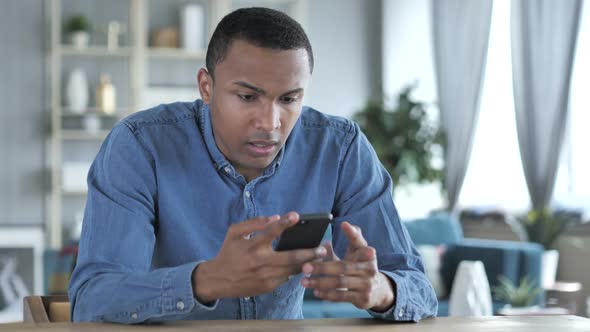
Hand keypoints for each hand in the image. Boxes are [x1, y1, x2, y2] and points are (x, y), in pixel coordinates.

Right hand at [192, 212, 326, 301]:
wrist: (218, 280)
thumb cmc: (228, 252)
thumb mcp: (234, 233)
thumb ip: (254, 223)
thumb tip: (275, 217)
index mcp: (252, 245)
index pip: (270, 231)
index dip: (284, 222)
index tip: (296, 215)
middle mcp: (260, 261)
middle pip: (291, 256)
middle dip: (309, 252)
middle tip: (321, 248)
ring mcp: (265, 276)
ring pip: (292, 269)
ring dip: (306, 263)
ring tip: (318, 257)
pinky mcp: (268, 286)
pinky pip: (286, 277)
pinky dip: (295, 270)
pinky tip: (304, 265)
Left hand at [300, 221, 394, 311]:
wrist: (377, 290)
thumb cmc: (360, 265)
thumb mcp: (357, 252)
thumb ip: (347, 241)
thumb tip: (332, 234)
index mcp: (367, 253)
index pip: (359, 241)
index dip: (352, 233)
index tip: (343, 224)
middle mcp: (369, 268)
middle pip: (343, 267)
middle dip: (322, 268)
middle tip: (305, 266)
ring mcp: (367, 284)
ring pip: (340, 283)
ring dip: (320, 282)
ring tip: (304, 281)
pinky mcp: (363, 298)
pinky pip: (342, 296)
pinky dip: (327, 294)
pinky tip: (315, 291)